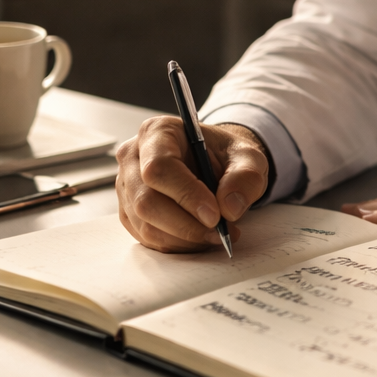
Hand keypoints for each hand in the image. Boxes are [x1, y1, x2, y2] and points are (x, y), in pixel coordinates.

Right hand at [116, 117, 269, 252]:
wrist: (216, 165)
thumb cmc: (225, 156)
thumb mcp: (248, 158)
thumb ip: (246, 176)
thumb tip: (230, 207)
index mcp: (158, 132)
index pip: (159, 166)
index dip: (186, 194)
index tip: (214, 215)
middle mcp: (134, 157)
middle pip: (147, 200)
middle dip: (186, 224)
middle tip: (219, 232)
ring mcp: (127, 187)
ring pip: (146, 224)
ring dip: (184, 238)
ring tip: (216, 235)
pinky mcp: (130, 212)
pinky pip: (147, 238)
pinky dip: (177, 244)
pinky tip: (200, 237)